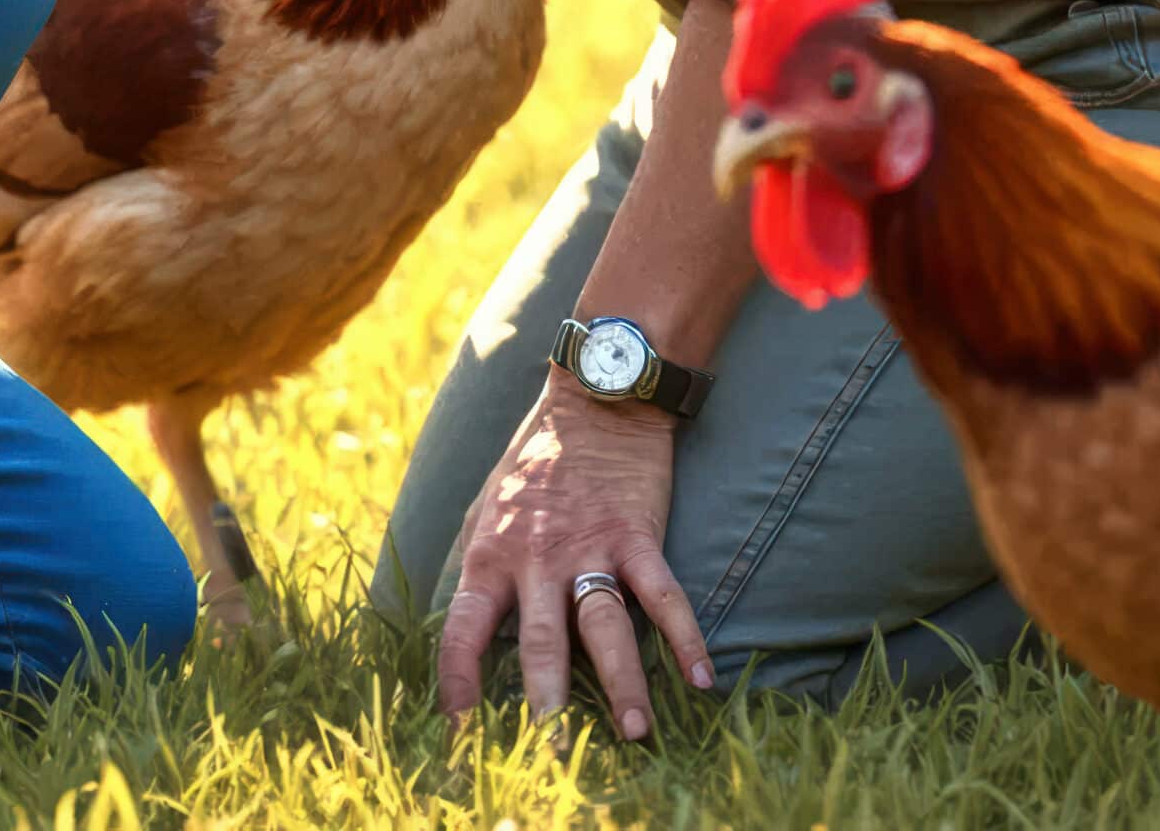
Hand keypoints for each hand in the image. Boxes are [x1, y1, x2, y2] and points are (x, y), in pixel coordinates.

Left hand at [437, 377, 711, 740]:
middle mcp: (536, 558)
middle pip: (539, 643)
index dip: (457, 680)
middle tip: (554, 759)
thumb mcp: (488, 507)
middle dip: (547, 704)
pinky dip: (685, 639)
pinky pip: (664, 595)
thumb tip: (463, 621)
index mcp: (491, 554)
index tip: (459, 730)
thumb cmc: (536, 461)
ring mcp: (589, 547)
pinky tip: (702, 678)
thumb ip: (480, 564)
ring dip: (622, 684)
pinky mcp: (637, 534)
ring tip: (633, 733)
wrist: (592, 399)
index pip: (462, 628)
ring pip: (604, 627)